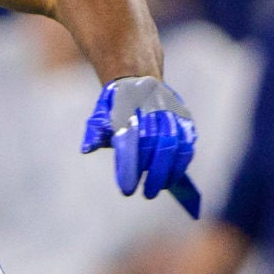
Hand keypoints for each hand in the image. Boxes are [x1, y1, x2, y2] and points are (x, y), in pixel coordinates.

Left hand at [81, 76, 200, 213]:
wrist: (139, 80)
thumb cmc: (117, 105)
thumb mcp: (101, 114)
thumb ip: (95, 132)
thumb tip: (86, 148)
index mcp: (129, 109)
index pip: (130, 142)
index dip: (129, 167)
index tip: (127, 189)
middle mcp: (153, 110)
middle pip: (157, 145)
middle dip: (153, 174)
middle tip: (146, 194)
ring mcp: (172, 114)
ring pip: (176, 146)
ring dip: (169, 172)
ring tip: (159, 188)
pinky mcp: (184, 121)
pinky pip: (187, 144)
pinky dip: (181, 164)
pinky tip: (172, 178)